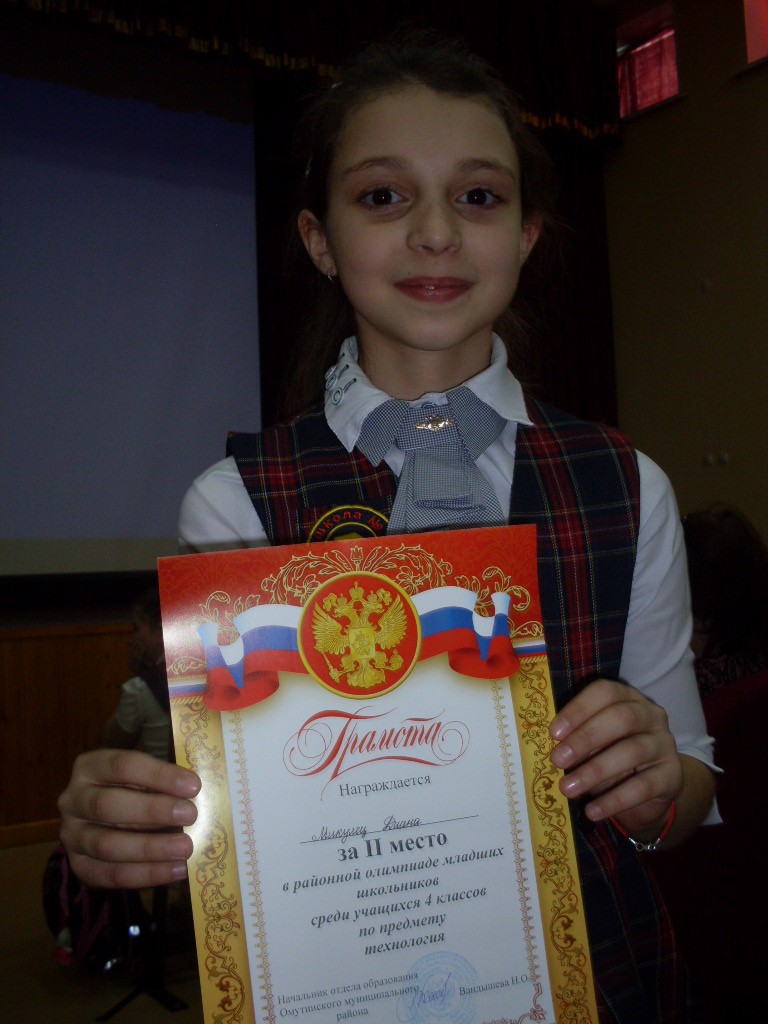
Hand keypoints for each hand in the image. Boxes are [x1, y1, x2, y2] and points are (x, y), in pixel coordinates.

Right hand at [58, 748, 200, 888]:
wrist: (108, 816)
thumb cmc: (136, 787)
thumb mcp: (144, 774)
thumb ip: (164, 779)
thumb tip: (197, 791)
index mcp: (89, 766)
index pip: (122, 766)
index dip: (158, 775)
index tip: (193, 785)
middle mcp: (73, 800)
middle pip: (107, 805)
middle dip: (152, 811)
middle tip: (190, 815)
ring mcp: (72, 836)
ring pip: (106, 845)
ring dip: (150, 848)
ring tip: (186, 849)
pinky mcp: (79, 866)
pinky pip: (110, 875)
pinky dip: (146, 874)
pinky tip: (176, 870)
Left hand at [549, 678, 681, 838]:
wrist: (649, 792)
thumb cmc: (612, 756)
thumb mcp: (595, 743)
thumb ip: (578, 738)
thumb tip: (552, 747)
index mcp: (628, 698)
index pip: (605, 692)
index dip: (579, 709)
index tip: (554, 733)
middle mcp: (651, 715)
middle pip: (622, 717)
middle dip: (585, 738)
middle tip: (557, 759)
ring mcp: (665, 744)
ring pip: (632, 751)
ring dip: (595, 771)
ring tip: (568, 788)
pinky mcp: (672, 775)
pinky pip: (643, 787)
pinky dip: (614, 800)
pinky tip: (592, 811)